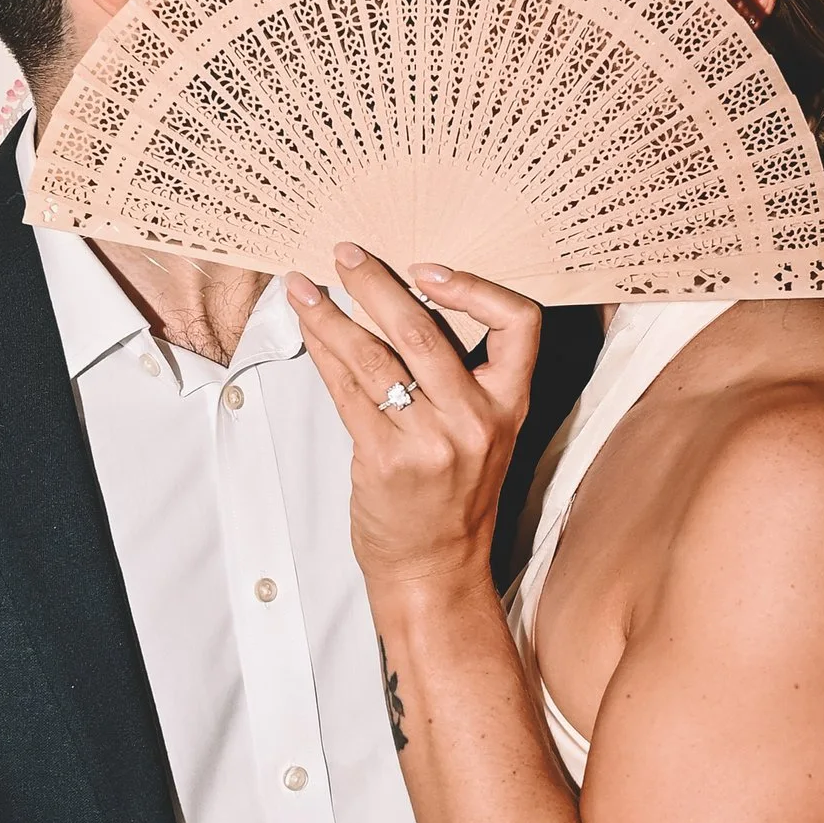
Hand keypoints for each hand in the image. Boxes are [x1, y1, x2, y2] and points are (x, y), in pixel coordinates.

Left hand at [288, 250, 543, 602]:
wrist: (435, 568)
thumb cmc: (453, 494)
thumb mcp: (483, 430)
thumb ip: (460, 374)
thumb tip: (402, 300)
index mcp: (509, 403)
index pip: (520, 324)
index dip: (477, 287)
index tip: (429, 270)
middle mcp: (476, 420)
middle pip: (424, 330)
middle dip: (376, 283)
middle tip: (345, 255)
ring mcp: (431, 442)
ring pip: (373, 357)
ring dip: (330, 314)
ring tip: (303, 287)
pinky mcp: (385, 461)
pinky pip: (346, 392)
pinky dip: (322, 354)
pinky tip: (307, 331)